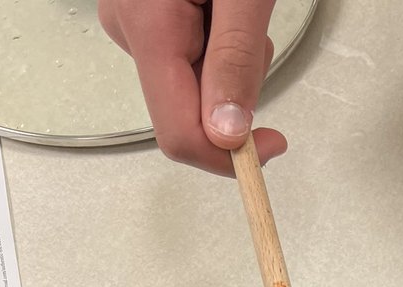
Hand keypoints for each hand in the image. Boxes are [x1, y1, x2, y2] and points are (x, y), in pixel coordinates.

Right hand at [99, 0, 286, 174]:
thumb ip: (235, 58)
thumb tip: (227, 133)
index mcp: (149, 28)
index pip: (180, 133)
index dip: (227, 156)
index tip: (271, 146)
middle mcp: (130, 33)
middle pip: (192, 110)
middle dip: (236, 88)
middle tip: (251, 27)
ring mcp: (135, 27)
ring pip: (196, 86)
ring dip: (232, 62)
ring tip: (236, 7)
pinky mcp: (146, 22)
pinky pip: (190, 60)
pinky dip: (219, 45)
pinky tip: (221, 8)